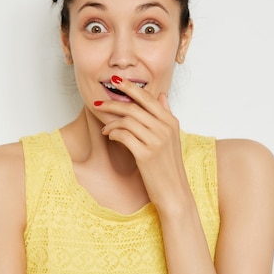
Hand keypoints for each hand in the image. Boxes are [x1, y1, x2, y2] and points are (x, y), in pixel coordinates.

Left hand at [95, 75, 190, 209]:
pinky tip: (110, 136)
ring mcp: (156, 141)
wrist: (174, 193)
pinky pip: (124, 135)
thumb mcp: (172, 137)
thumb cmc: (169, 166)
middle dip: (113, 102)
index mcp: (171, 122)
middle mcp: (165, 128)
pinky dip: (114, 133)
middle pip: (134, 107)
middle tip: (98, 103)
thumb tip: (161, 96)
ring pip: (127, 120)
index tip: (114, 80)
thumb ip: (166, 115)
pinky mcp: (146, 154)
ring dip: (111, 122)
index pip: (148, 98)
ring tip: (105, 128)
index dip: (130, 87)